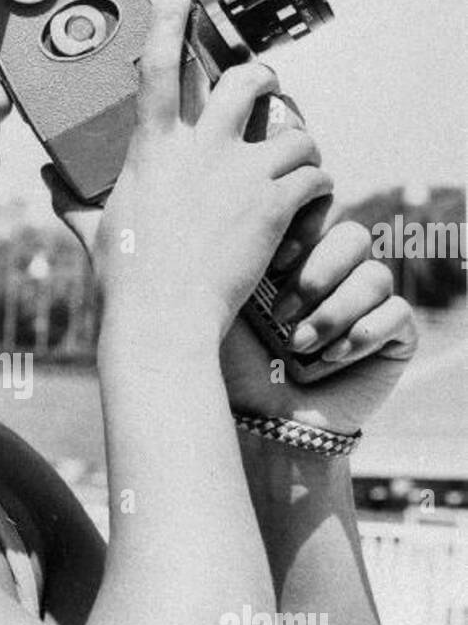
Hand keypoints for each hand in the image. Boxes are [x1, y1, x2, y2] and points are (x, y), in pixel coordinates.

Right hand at [45, 0, 331, 348]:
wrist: (163, 320)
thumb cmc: (124, 281)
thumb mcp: (96, 231)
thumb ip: (74, 198)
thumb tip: (46, 179)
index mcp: (153, 149)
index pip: (161, 62)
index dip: (172, 10)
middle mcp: (200, 150)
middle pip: (246, 81)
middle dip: (264, 80)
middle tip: (267, 94)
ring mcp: (240, 175)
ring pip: (293, 129)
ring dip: (300, 145)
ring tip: (295, 166)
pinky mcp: (273, 204)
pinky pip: (314, 175)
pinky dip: (319, 186)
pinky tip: (311, 203)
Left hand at [221, 218, 418, 431]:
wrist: (259, 425)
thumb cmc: (234, 366)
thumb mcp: (227, 305)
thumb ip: (243, 253)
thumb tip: (255, 199)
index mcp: (297, 259)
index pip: (320, 215)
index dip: (305, 231)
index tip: (273, 266)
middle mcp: (337, 278)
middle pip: (353, 237)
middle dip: (317, 275)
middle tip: (280, 315)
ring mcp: (369, 306)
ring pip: (375, 275)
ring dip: (333, 313)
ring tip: (298, 348)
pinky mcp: (394, 337)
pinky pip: (396, 313)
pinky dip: (361, 334)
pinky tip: (331, 358)